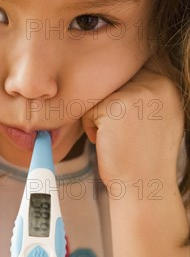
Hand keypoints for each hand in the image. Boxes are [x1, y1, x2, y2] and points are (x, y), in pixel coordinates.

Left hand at [81, 56, 184, 187]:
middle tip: (123, 133)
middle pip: (112, 82)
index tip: (125, 120)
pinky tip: (109, 143)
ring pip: (99, 96)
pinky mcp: (114, 106)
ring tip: (118, 138)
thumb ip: (147, 92)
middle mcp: (156, 84)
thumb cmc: (145, 156)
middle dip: (110, 107)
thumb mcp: (159, 117)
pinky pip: (88, 110)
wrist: (143, 186)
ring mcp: (135, 93)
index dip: (120, 94)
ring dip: (100, 117)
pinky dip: (91, 129)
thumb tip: (121, 73)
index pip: (132, 71)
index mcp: (168, 85)